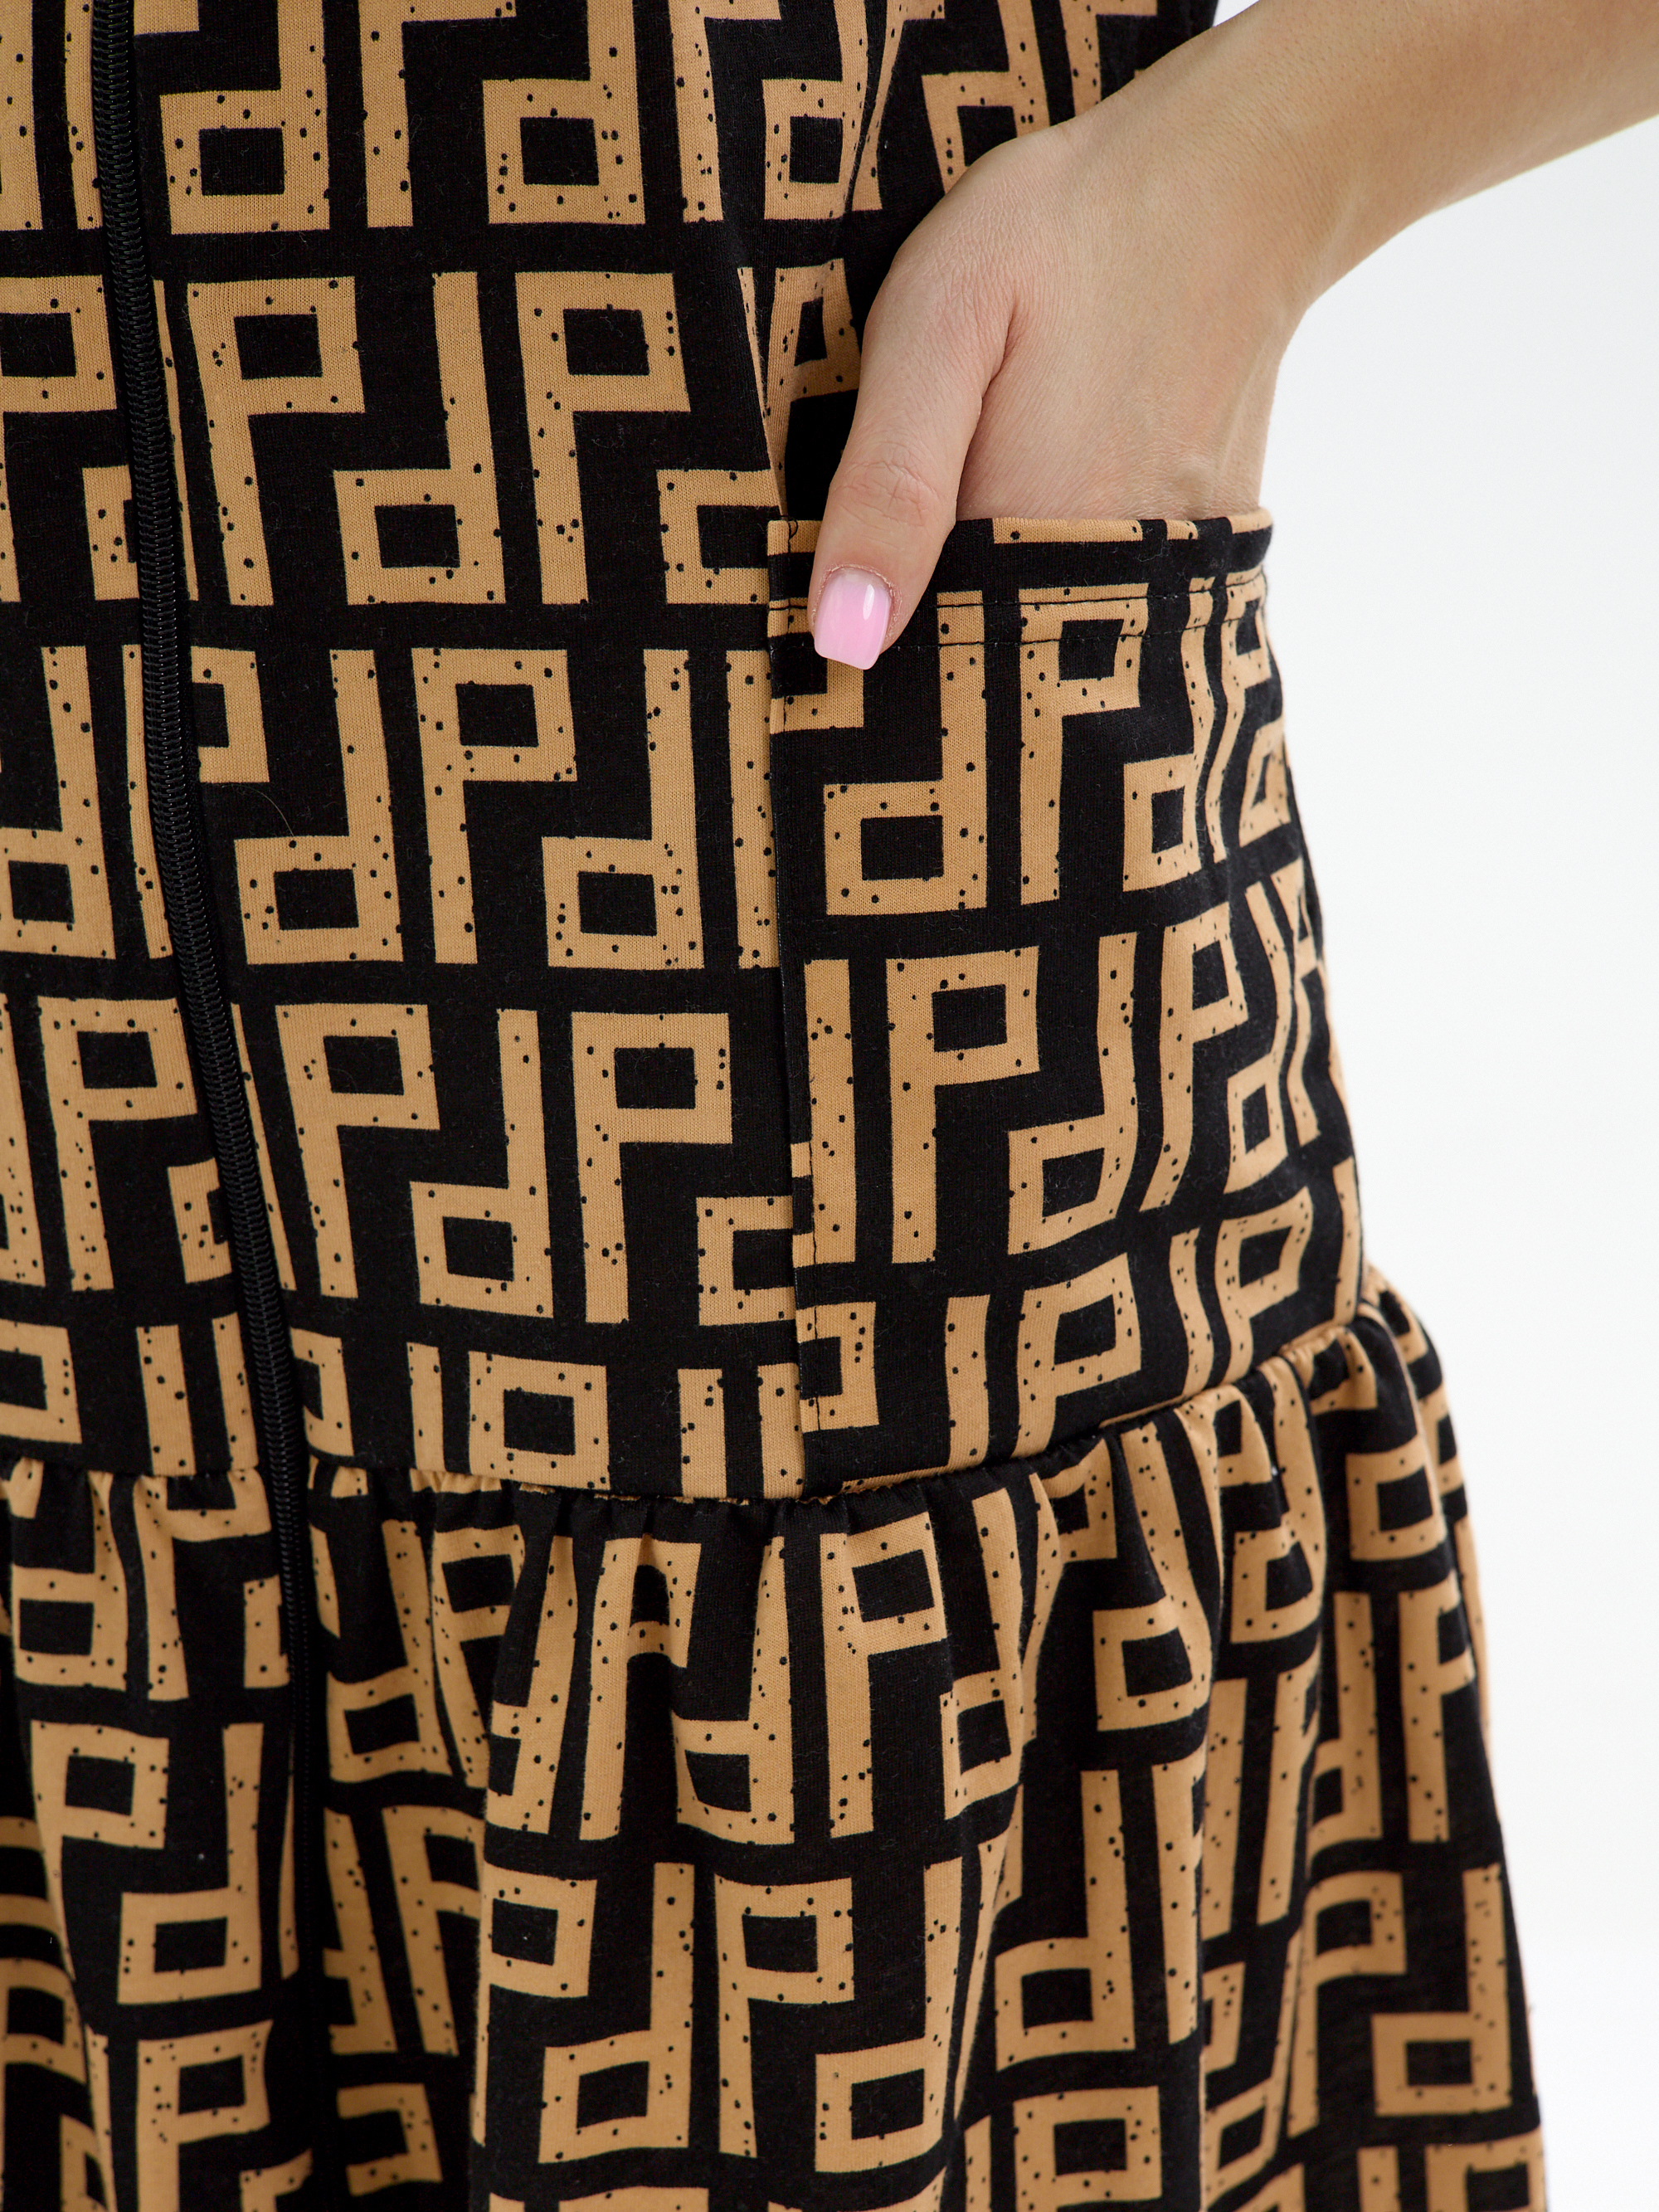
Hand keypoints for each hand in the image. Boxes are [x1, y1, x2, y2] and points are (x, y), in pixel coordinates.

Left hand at [808, 25, 1310, 667]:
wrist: (1230, 181)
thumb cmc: (1063, 238)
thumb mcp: (935, 328)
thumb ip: (888, 485)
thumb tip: (842, 640)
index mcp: (1021, 547)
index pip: (921, 675)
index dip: (865, 675)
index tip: (824, 660)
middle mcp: (1105, 585)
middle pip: (995, 679)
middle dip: (933, 662)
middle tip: (896, 578)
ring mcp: (1167, 573)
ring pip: (1056, 651)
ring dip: (999, 626)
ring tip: (970, 533)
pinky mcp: (1203, 547)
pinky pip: (1118, 609)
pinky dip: (1066, 590)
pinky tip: (1036, 521)